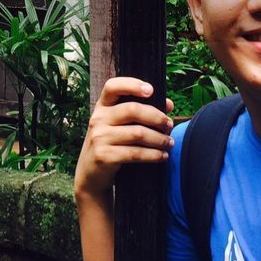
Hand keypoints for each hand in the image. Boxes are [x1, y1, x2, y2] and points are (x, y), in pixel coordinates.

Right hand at [74, 77, 174, 200]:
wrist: (90, 175)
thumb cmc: (110, 145)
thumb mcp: (118, 126)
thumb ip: (140, 113)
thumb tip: (169, 105)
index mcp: (102, 107)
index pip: (112, 87)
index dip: (132, 84)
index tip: (151, 90)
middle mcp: (98, 119)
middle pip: (132, 109)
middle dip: (157, 117)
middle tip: (169, 125)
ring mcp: (99, 138)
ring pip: (138, 133)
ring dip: (159, 139)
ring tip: (169, 143)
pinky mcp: (104, 156)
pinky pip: (135, 153)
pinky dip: (153, 155)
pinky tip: (162, 156)